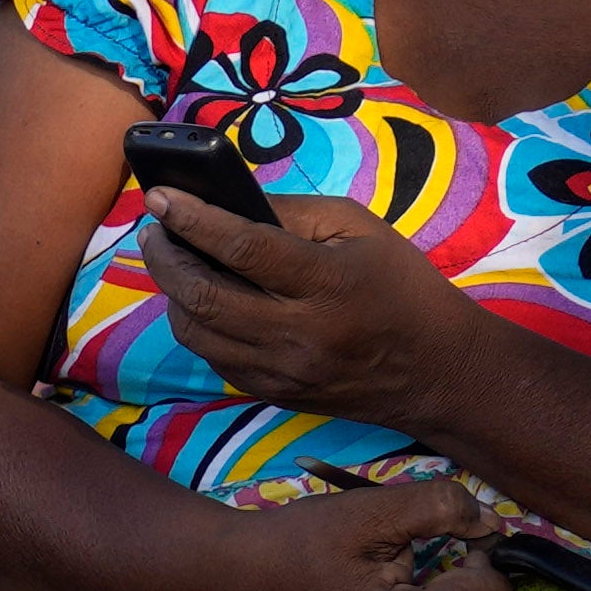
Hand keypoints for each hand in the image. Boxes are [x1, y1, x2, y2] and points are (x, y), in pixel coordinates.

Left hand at [131, 171, 489, 430]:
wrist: (437, 368)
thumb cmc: (400, 285)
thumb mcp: (359, 229)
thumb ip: (291, 212)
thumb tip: (225, 202)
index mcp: (326, 283)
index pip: (242, 247)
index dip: (192, 219)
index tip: (159, 197)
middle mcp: (298, 333)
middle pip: (203, 296)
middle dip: (164, 258)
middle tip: (154, 230)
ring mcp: (282, 371)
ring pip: (196, 332)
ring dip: (172, 293)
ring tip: (172, 261)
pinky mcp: (274, 393)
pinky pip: (213, 358)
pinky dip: (197, 325)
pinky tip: (200, 300)